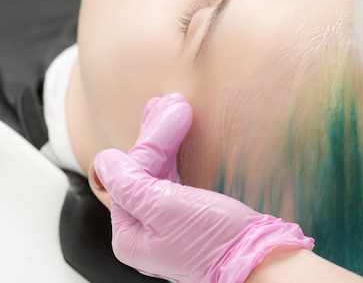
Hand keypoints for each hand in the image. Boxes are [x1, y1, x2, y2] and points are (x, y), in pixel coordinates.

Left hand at [93, 93, 313, 282]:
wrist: (257, 260)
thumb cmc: (214, 239)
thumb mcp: (166, 207)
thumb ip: (131, 183)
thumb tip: (103, 161)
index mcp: (131, 233)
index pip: (133, 172)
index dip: (152, 138)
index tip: (174, 108)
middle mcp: (145, 230)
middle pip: (144, 171)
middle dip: (157, 134)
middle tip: (173, 102)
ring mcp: (168, 224)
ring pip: (160, 172)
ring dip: (167, 139)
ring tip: (176, 108)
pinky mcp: (190, 219)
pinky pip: (176, 181)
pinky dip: (177, 157)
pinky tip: (179, 139)